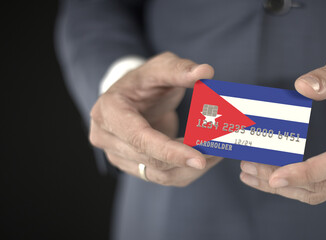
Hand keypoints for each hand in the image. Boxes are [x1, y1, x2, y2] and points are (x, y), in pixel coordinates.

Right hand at [89, 52, 221, 186]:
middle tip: (220, 148)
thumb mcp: (161, 67)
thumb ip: (181, 70)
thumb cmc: (146, 80)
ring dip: (191, 168)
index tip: (200, 159)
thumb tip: (205, 72)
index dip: (170, 151)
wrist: (134, 96)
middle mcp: (105, 137)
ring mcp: (117, 155)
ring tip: (216, 152)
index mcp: (109, 111)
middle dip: (188, 158)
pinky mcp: (132, 166)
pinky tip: (205, 158)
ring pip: (159, 175)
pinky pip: (163, 178)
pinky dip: (187, 171)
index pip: (139, 138)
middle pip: (151, 160)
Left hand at [239, 51, 325, 203]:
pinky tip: (266, 178)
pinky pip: (319, 189)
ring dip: (283, 188)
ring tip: (250, 173)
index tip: (276, 177)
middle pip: (323, 183)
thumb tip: (302, 87)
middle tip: (249, 167)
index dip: (307, 173)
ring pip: (318, 192)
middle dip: (283, 181)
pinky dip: (292, 187)